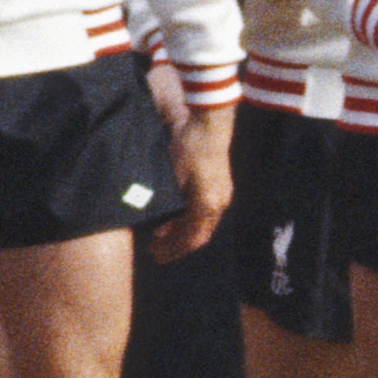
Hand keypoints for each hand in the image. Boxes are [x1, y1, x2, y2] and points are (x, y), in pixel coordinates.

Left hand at [152, 98, 233, 260]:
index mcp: (207, 205)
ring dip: (184, 234)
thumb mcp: (173, 177)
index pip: (190, 238)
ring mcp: (223, 196)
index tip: (154, 252)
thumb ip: (170, 205)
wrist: (210, 124)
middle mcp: (219, 204)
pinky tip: (177, 219)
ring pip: (204, 225)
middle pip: (199, 236)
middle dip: (177, 246)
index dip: (172, 249)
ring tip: (163, 237)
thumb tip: (160, 227)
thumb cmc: (190, 148)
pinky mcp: (221, 187)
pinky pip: (207, 213)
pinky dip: (191, 221)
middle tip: (157, 252)